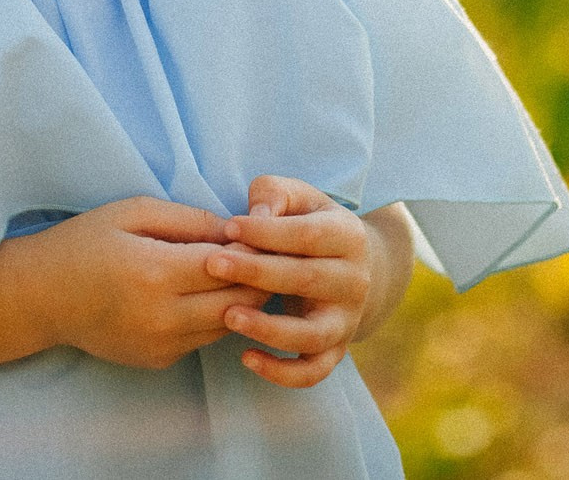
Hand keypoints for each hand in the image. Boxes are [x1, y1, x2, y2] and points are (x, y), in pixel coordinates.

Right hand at [28, 195, 276, 371]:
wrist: (41, 297)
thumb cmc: (84, 243)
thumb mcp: (133, 212)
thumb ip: (189, 219)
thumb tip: (237, 230)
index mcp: (156, 272)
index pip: (230, 266)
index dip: (254, 250)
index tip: (264, 235)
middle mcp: (163, 317)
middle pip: (238, 303)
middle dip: (259, 280)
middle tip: (267, 257)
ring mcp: (161, 345)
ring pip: (227, 326)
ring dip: (242, 302)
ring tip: (243, 275)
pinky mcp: (158, 360)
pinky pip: (203, 340)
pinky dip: (214, 318)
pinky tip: (205, 296)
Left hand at [204, 175, 372, 387]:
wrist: (348, 267)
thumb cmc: (308, 223)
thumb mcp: (298, 197)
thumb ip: (275, 195)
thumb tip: (256, 217)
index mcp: (348, 237)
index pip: (307, 235)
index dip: (266, 232)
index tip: (227, 228)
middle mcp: (354, 282)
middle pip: (306, 280)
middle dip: (257, 273)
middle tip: (213, 265)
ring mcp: (346, 321)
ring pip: (312, 334)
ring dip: (269, 328)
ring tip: (229, 315)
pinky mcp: (334, 351)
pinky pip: (312, 372)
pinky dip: (282, 373)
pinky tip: (246, 358)